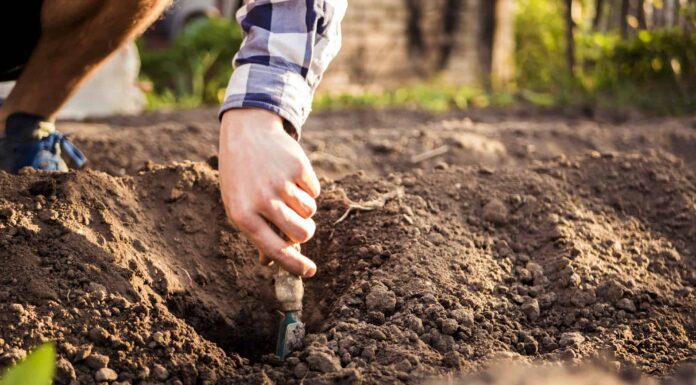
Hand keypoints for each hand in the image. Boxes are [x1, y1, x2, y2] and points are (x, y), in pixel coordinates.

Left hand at [219, 108, 318, 276]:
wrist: (247, 133)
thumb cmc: (241, 177)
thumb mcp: (238, 205)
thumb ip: (256, 233)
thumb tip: (271, 262)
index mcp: (243, 215)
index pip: (275, 249)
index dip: (295, 265)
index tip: (310, 271)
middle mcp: (262, 200)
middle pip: (301, 233)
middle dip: (305, 232)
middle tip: (300, 224)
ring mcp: (281, 183)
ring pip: (310, 212)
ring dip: (304, 207)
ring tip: (287, 191)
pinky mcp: (298, 167)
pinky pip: (314, 191)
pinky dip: (307, 187)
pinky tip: (290, 174)